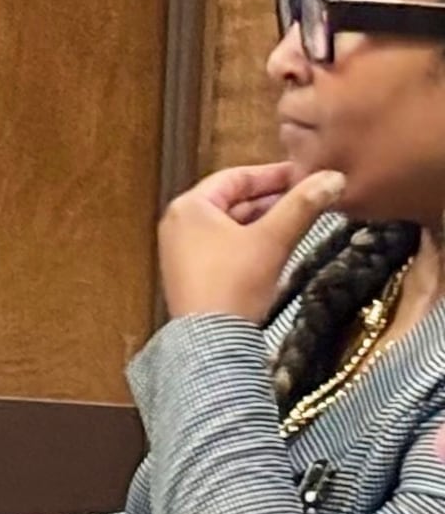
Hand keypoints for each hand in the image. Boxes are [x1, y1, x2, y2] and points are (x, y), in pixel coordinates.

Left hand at [160, 163, 345, 323]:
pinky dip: (253, 239)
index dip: (273, 174)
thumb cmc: (235, 282)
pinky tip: (280, 243)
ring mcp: (183, 249)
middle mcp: (180, 223)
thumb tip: (334, 177)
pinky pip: (227, 244)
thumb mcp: (272, 239)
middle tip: (311, 193)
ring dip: (265, 219)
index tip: (308, 172)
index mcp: (189, 206)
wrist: (213, 340)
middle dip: (272, 197)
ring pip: (232, 223)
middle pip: (232, 200)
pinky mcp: (194, 272)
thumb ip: (302, 206)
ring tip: (303, 215)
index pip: (235, 177)